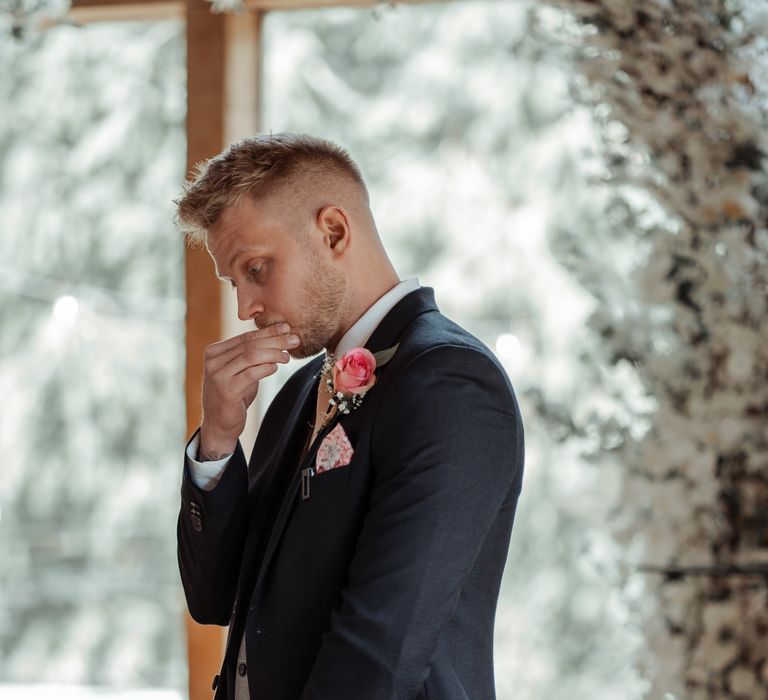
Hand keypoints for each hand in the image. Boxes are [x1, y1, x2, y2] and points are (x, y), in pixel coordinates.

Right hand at [199, 323, 298, 458]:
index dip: (268, 332)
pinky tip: (276, 367)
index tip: (287, 328)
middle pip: (249, 345)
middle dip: (275, 340)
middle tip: (294, 339)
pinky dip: (266, 368)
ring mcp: (218, 375)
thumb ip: (251, 355)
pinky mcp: (226, 390)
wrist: (219, 424)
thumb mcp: (240, 371)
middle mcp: (213, 361)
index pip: (245, 337)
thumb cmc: (234, 395)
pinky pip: (251, 374)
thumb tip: (281, 334)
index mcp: (215, 352)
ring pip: (251, 356)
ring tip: (288, 357)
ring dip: (274, 354)